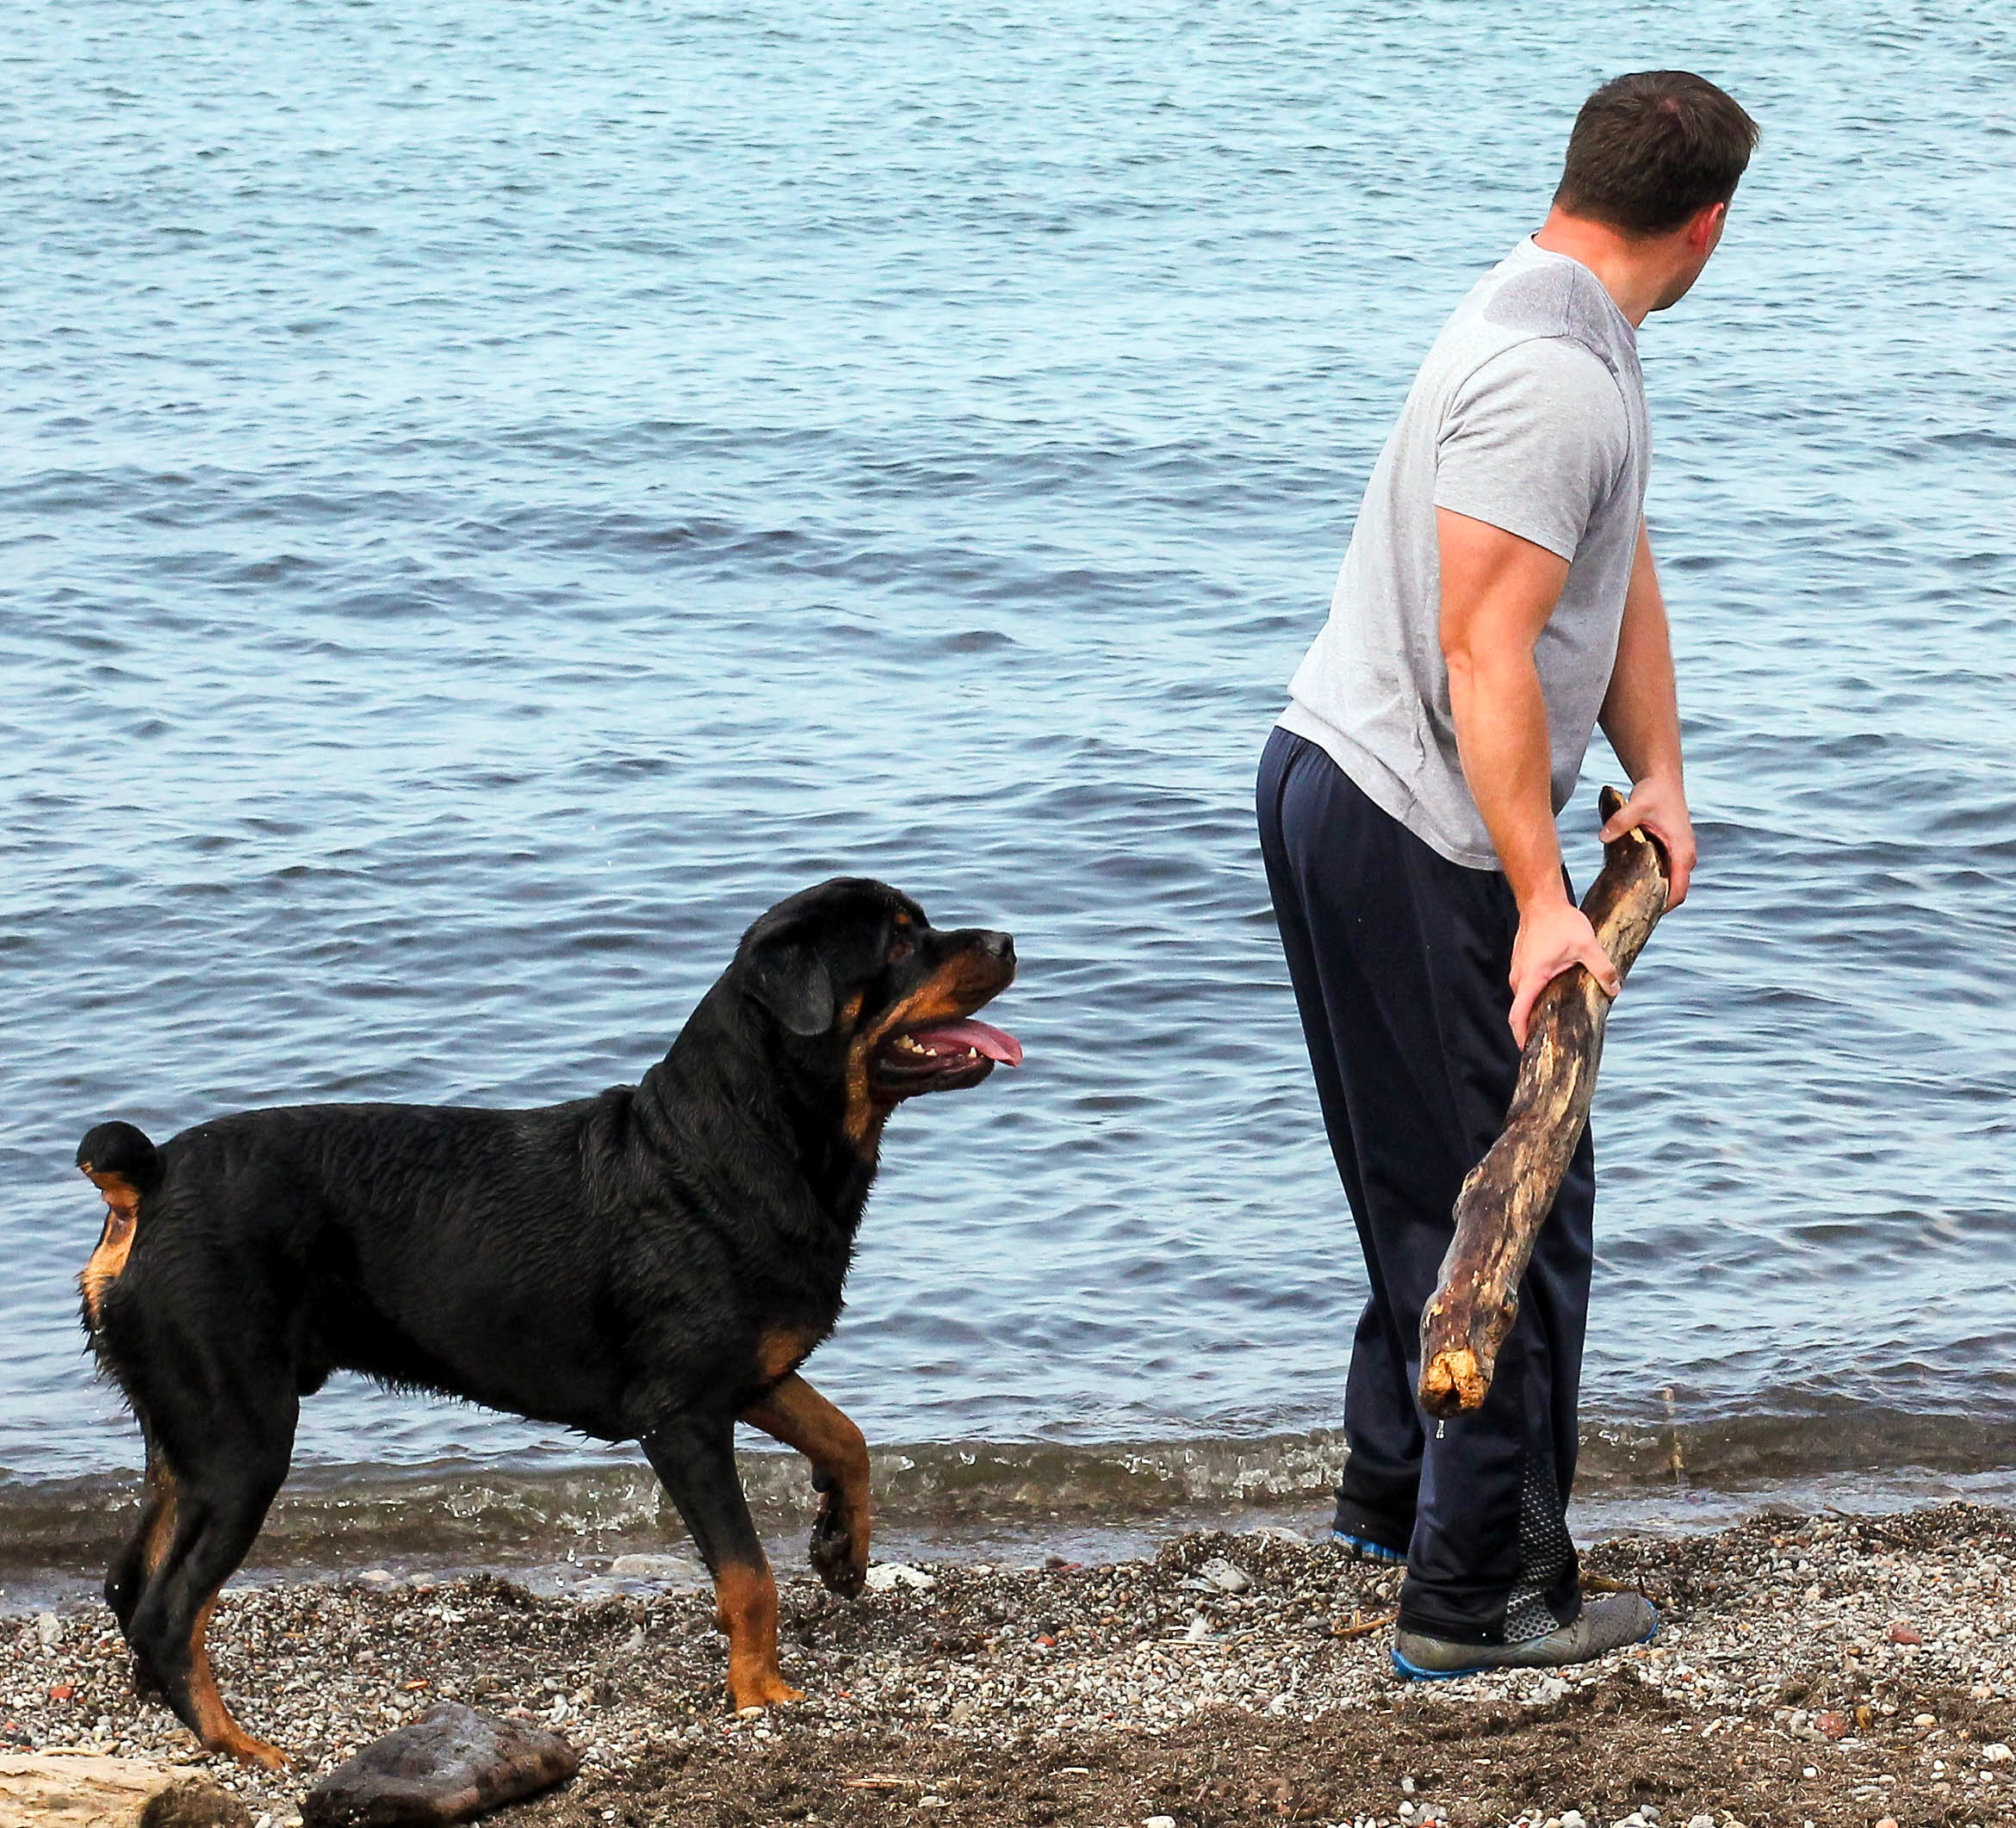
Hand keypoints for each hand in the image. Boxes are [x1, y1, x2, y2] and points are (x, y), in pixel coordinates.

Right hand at [1509, 898, 1620, 1047]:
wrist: (1542, 900)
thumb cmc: (1560, 922)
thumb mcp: (1587, 945)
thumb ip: (1602, 968)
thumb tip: (1616, 989)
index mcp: (1531, 979)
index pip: (1517, 1015)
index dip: (1520, 1036)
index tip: (1527, 1052)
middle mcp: (1519, 977)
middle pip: (1521, 1010)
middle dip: (1533, 1027)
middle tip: (1551, 1040)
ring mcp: (1519, 969)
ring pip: (1524, 998)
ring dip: (1536, 1010)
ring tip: (1555, 1021)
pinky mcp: (1523, 963)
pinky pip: (1527, 986)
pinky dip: (1537, 996)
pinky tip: (1555, 996)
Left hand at [1598, 773, 1695, 907]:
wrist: (1663, 781)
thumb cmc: (1654, 792)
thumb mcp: (1637, 805)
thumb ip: (1620, 821)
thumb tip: (1603, 837)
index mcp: (1682, 850)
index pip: (1679, 889)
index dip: (1664, 907)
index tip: (1642, 917)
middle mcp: (1685, 856)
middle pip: (1676, 892)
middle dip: (1656, 905)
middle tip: (1629, 917)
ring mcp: (1680, 855)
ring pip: (1671, 884)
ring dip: (1654, 895)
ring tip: (1628, 906)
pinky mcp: (1673, 852)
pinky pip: (1667, 875)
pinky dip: (1654, 883)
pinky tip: (1631, 888)